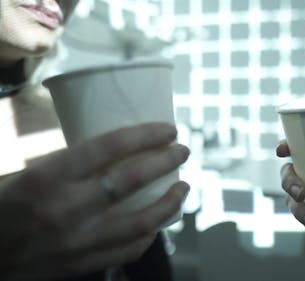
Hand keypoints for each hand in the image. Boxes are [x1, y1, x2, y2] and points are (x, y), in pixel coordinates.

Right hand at [0, 123, 189, 280]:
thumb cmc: (5, 207)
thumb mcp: (28, 174)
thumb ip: (69, 164)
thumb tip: (117, 150)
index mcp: (47, 178)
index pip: (107, 147)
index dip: (145, 135)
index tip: (168, 130)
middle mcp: (65, 209)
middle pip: (131, 180)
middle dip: (165, 162)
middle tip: (183, 151)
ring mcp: (77, 241)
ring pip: (140, 222)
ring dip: (169, 202)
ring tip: (183, 187)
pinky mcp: (82, 264)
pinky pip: (128, 250)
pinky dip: (150, 235)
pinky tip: (159, 223)